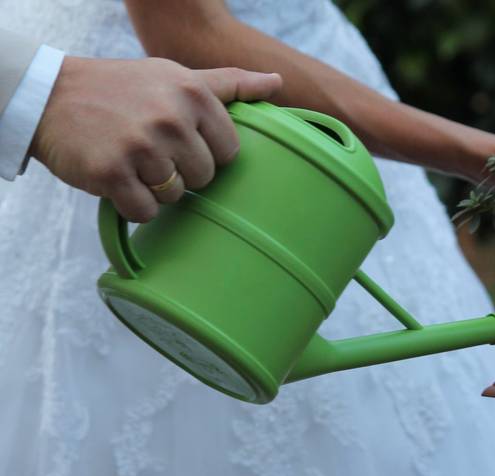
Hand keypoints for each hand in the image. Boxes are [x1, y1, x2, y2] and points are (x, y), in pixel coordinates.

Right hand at [31, 57, 281, 221]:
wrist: (50, 96)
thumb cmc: (124, 89)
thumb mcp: (176, 77)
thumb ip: (229, 84)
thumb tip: (277, 83)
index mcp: (193, 93)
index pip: (230, 152)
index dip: (205, 152)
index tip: (179, 138)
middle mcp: (170, 117)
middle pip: (205, 177)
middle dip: (180, 171)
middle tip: (150, 149)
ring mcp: (140, 146)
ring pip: (176, 196)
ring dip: (155, 187)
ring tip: (132, 159)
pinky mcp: (111, 173)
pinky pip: (146, 212)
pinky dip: (133, 204)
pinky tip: (118, 178)